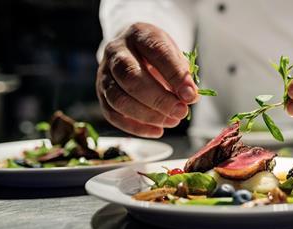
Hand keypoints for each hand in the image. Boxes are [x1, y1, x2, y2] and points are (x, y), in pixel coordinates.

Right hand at [96, 23, 197, 137]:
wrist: (133, 51)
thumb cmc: (158, 55)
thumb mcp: (173, 55)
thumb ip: (181, 73)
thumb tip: (189, 97)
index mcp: (139, 34)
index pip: (156, 52)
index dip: (175, 75)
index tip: (191, 95)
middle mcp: (116, 51)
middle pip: (131, 78)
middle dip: (159, 99)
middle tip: (181, 112)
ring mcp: (104, 73)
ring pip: (119, 99)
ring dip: (148, 115)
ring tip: (172, 121)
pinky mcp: (101, 94)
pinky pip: (113, 115)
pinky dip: (136, 127)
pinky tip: (157, 130)